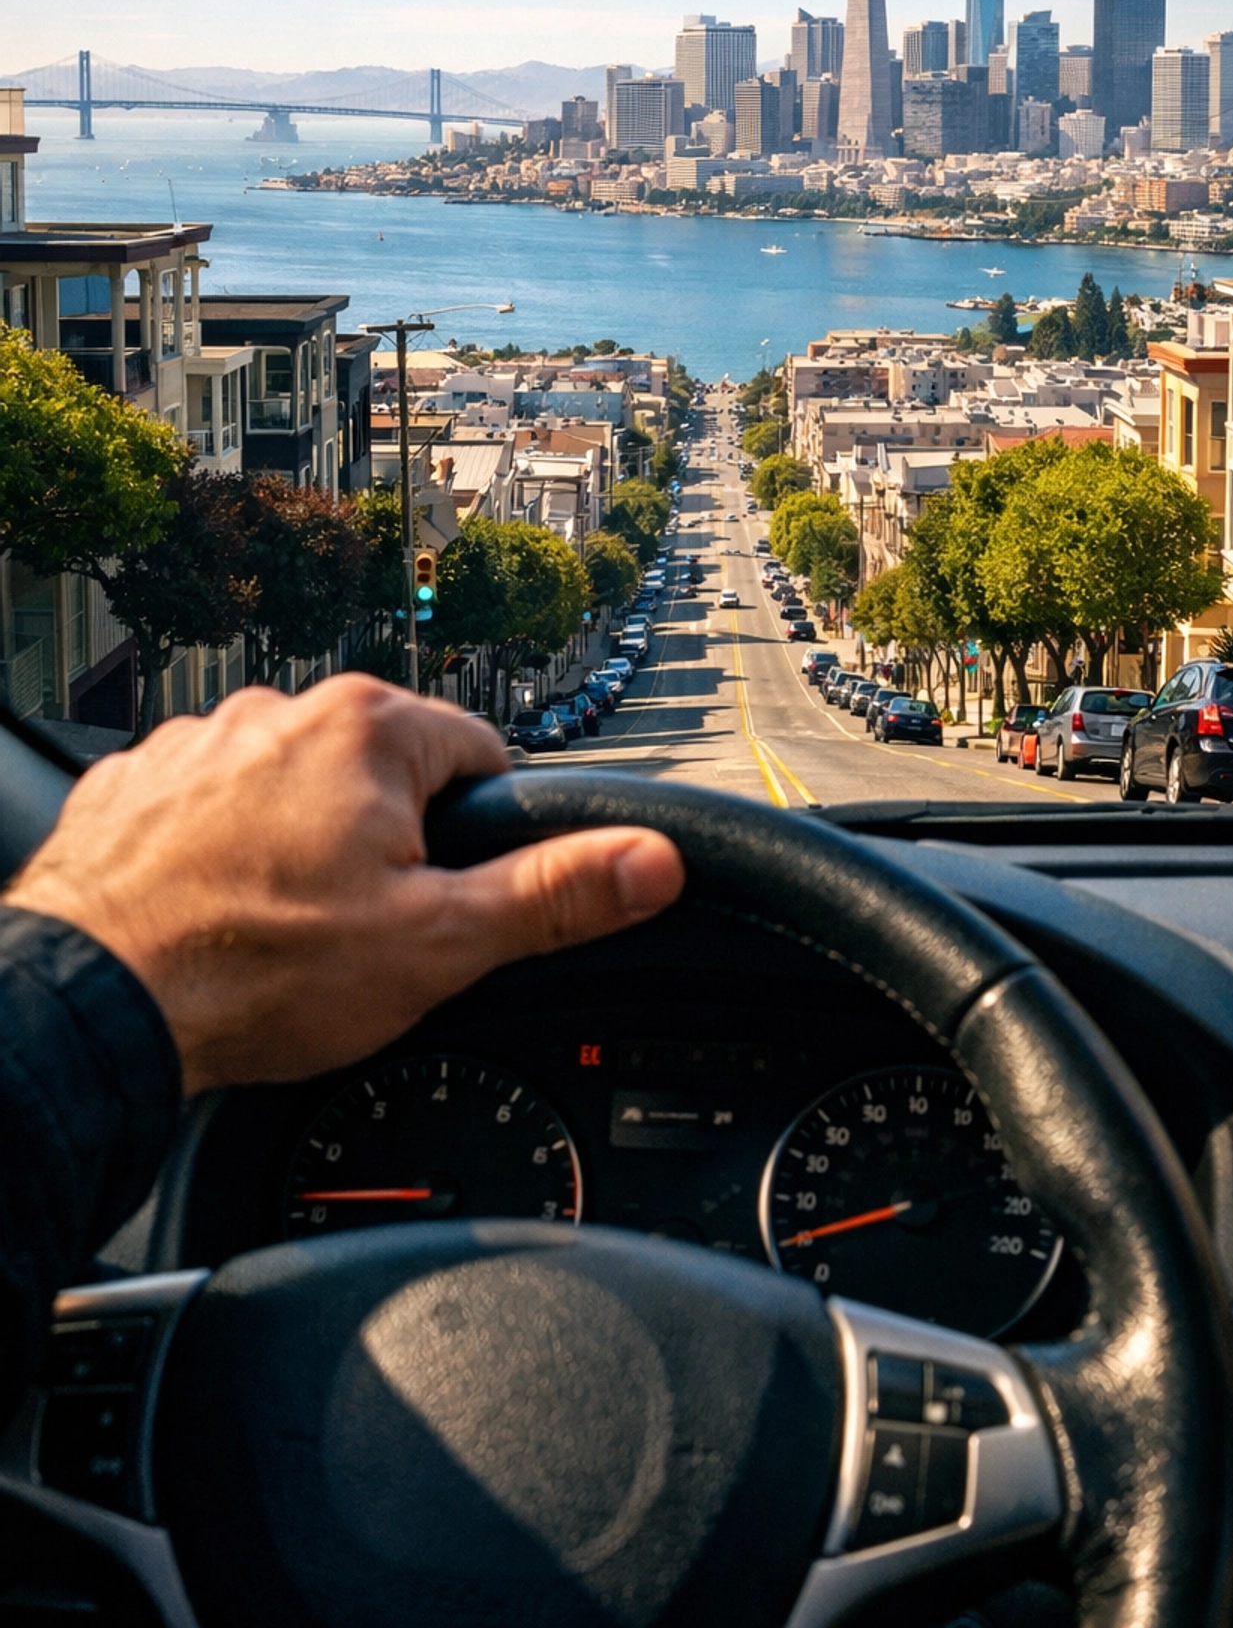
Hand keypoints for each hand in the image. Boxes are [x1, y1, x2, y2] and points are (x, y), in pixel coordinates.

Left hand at [3, 675, 683, 1094]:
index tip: (447, 897)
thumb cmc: (255, 974)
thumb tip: (654, 860)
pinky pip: (208, 810)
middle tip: (362, 931)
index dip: (479, 840)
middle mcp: (279, 710)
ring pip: (292, 790)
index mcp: (368, 727)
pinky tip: (217, 919)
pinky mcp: (134, 787)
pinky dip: (220, 855)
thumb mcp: (438, 944)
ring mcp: (195, 744)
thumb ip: (554, 895)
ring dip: (300, 846)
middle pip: (383, 773)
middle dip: (387, 846)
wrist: (92, 1008)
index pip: (481, 758)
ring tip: (281, 934)